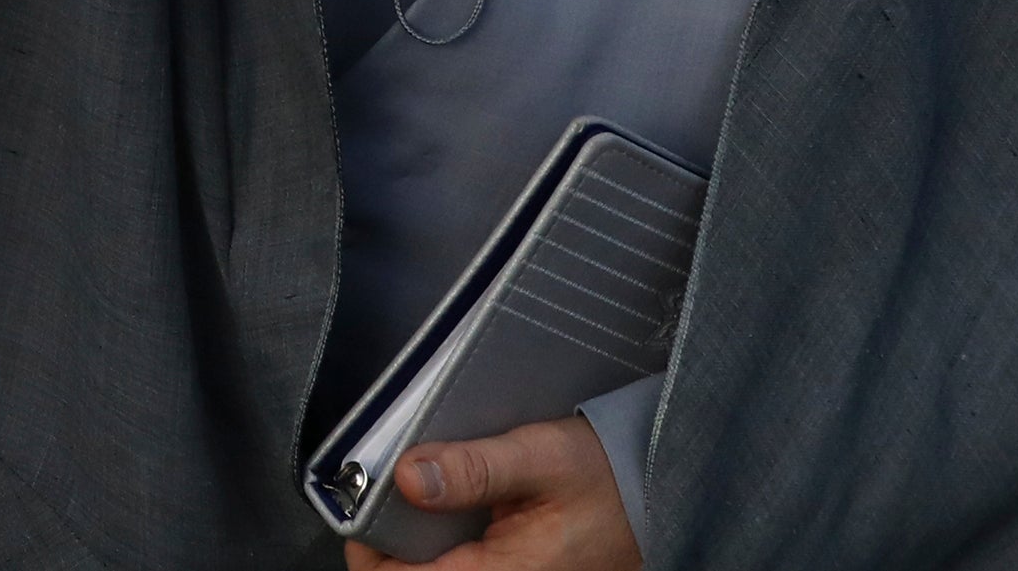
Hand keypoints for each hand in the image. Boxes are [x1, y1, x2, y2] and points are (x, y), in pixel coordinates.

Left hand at [345, 412, 638, 567]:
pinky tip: (440, 508)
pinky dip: (441, 542)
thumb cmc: (606, 476)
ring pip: (438, 570)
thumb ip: (472, 469)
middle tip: (378, 498)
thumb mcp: (539, 457)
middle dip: (389, 545)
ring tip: (408, 498)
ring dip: (413, 544)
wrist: (659, 489)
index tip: (358, 511)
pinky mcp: (516, 570)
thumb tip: (405, 477)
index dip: (370, 551)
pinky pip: (461, 564)